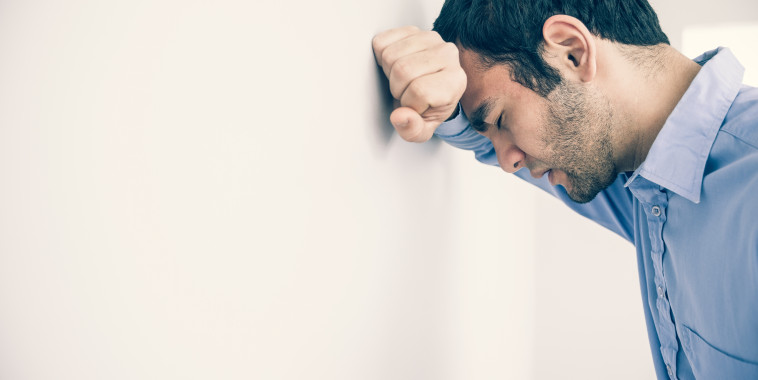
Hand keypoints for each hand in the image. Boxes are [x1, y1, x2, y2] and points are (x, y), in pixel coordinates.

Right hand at [372, 26, 466, 141]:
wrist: (432, 88)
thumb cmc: (429, 107)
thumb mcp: (423, 129)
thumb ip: (412, 130)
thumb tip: (399, 117)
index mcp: (455, 81)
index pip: (420, 90)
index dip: (410, 103)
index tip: (416, 106)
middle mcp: (447, 54)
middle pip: (402, 70)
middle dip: (397, 88)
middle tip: (406, 93)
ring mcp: (430, 38)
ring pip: (390, 55)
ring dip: (388, 73)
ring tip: (402, 81)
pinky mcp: (412, 30)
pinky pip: (382, 42)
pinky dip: (380, 58)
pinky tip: (394, 66)